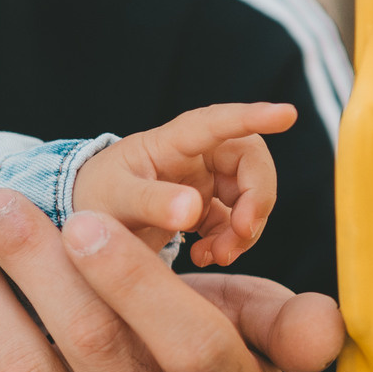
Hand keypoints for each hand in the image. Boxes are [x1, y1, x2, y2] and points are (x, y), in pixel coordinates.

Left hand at [70, 101, 295, 267]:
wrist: (85, 220)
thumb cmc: (96, 198)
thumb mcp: (115, 201)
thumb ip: (150, 203)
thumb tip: (192, 209)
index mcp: (172, 142)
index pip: (218, 122)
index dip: (253, 116)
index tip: (287, 114)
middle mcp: (195, 155)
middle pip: (250, 162)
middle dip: (257, 198)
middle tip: (243, 233)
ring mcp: (204, 179)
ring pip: (250, 195)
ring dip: (246, 227)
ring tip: (216, 255)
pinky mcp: (206, 205)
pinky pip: (236, 220)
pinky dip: (231, 241)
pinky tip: (205, 257)